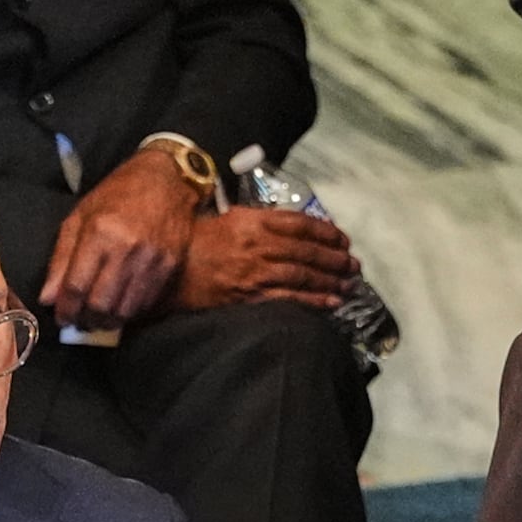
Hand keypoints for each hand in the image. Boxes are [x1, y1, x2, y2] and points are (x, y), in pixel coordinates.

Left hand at [40, 149, 204, 328]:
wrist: (165, 180)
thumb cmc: (116, 195)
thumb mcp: (80, 217)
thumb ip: (61, 258)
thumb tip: (48, 298)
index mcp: (99, 232)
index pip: (76, 286)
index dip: (66, 309)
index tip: (62, 317)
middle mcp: (126, 248)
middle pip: (100, 304)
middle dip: (85, 319)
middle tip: (80, 320)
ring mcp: (151, 260)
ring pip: (124, 310)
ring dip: (107, 321)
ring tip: (98, 317)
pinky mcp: (170, 266)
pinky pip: (144, 303)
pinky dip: (128, 312)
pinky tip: (119, 305)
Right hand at [167, 206, 356, 313]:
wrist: (168, 271)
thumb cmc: (194, 242)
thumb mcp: (226, 219)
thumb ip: (257, 220)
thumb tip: (287, 228)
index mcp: (253, 221)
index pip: (299, 224)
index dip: (326, 232)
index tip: (342, 238)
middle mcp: (258, 245)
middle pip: (307, 251)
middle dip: (335, 258)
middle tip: (354, 265)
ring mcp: (255, 272)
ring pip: (303, 274)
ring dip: (331, 279)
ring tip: (349, 283)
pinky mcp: (249, 297)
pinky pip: (289, 298)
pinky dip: (314, 300)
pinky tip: (332, 302)